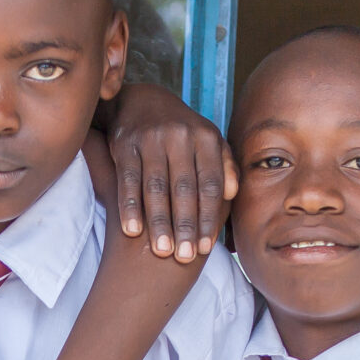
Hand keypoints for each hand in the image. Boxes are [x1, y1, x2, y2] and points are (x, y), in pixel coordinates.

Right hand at [110, 83, 237, 263]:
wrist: (141, 101)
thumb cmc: (182, 132)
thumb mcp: (208, 141)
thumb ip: (225, 165)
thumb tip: (234, 193)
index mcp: (206, 138)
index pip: (211, 184)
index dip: (209, 217)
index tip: (207, 247)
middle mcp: (180, 136)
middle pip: (184, 189)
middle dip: (185, 225)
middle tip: (185, 257)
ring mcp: (151, 140)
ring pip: (156, 188)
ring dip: (159, 221)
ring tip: (162, 251)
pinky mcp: (125, 145)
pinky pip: (128, 180)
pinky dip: (129, 206)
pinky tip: (131, 230)